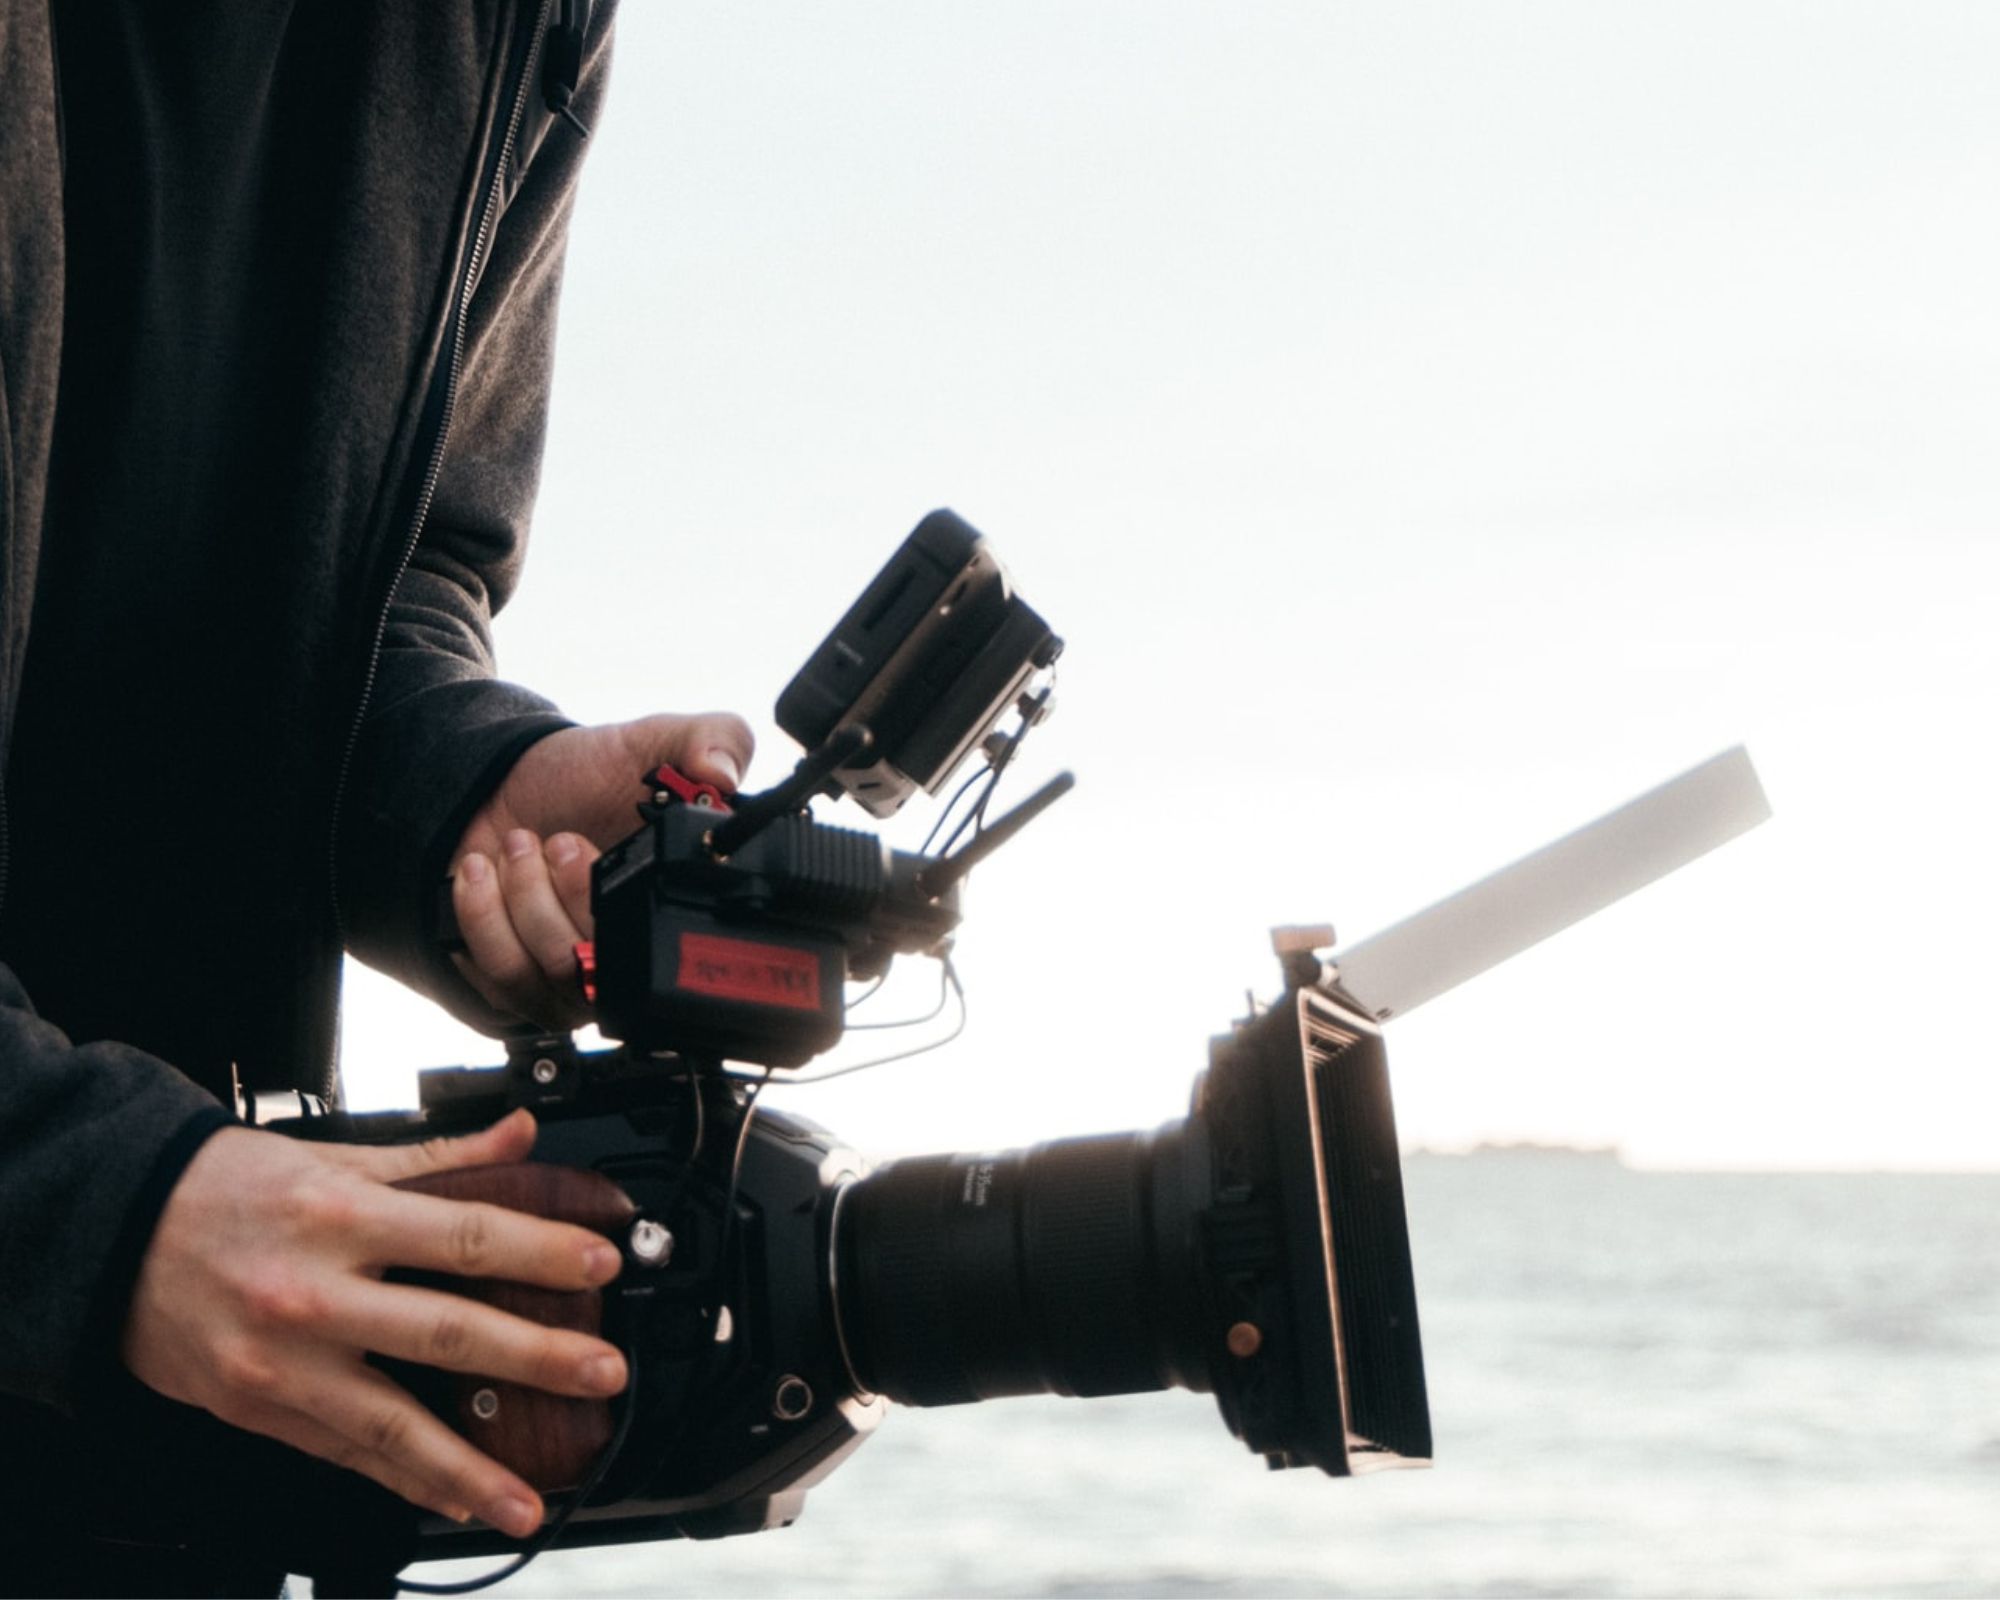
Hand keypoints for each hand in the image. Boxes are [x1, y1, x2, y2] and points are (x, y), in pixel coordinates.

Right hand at [123, 1110, 622, 1537]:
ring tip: (528, 1497)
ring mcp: (285, 1362)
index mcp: (343, 1217)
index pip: (468, 1235)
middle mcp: (315, 1293)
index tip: (602, 1264)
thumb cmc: (229, 1188)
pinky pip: (344, 1454)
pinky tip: (450, 1497)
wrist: (114, 1231)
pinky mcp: (259, 1409)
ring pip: (393, 1424)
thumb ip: (439, 1157)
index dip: (542, 1252)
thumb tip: (522, 1134)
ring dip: (469, 1468)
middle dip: (536, 1359)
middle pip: (447, 1331)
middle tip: (601, 1373)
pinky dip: (402, 1480)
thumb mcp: (336, 1157)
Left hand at [450, 711, 753, 1026]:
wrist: (513, 783)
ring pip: (544, 979)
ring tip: (518, 844)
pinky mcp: (516, 985)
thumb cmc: (593, 775)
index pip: (666, 966)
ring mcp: (571, 984)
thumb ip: (713, 738)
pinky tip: (483, 870)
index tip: (595, 852)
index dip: (626, 917)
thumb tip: (723, 775)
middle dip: (563, 895)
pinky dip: (481, 916)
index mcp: (673, 916)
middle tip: (555, 838)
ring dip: (523, 900)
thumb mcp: (659, 742)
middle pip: (595, 978)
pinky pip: (496, 978)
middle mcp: (628, 965)